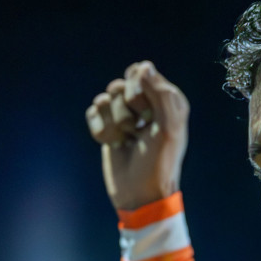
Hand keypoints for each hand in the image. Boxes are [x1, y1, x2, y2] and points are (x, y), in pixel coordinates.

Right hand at [86, 61, 189, 211]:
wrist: (140, 194)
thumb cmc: (159, 162)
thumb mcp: (168, 128)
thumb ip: (161, 93)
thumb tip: (143, 66)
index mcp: (167, 99)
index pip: (141, 72)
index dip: (137, 91)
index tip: (147, 114)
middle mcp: (147, 104)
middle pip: (120, 84)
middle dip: (124, 108)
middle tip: (138, 129)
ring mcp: (126, 115)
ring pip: (105, 98)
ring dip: (114, 123)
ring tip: (128, 140)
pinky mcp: (108, 127)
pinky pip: (93, 112)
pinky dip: (100, 130)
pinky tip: (113, 144)